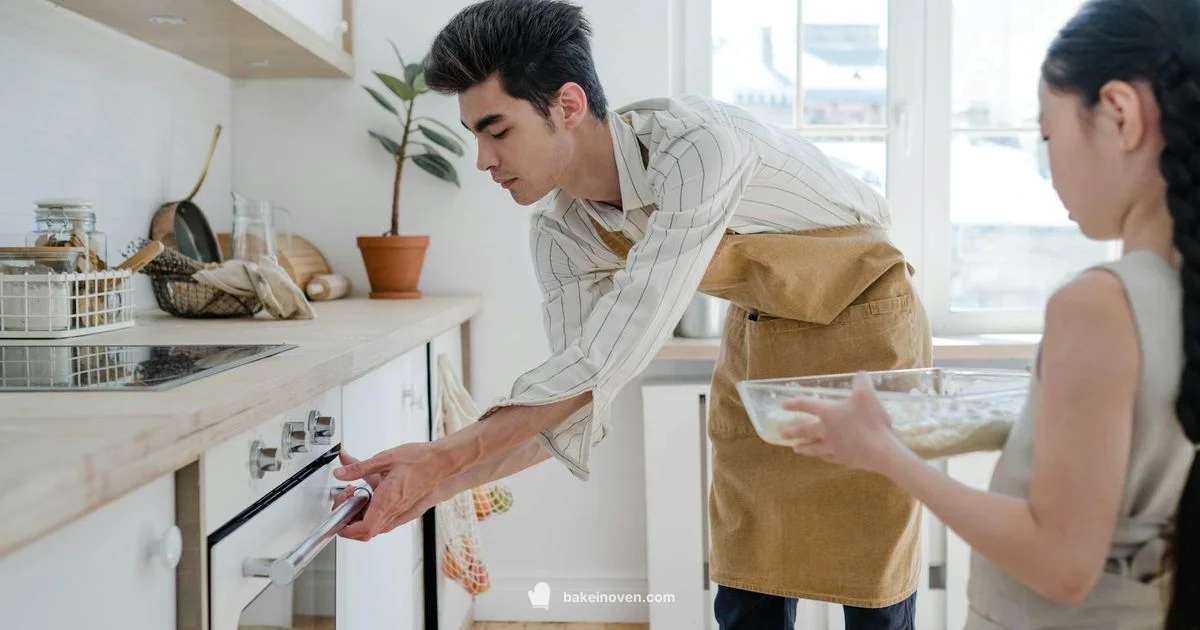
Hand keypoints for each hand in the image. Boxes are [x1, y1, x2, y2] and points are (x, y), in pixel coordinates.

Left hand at [331, 442, 451, 540]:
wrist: (442, 462)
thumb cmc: (420, 460)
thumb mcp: (384, 459)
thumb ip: (359, 468)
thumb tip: (341, 473)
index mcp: (387, 501)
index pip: (363, 529)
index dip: (346, 530)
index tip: (337, 519)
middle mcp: (394, 511)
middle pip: (365, 531)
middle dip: (349, 519)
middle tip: (347, 498)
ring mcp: (400, 512)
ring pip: (374, 526)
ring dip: (360, 515)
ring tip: (357, 493)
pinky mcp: (404, 510)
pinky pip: (383, 520)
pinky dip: (371, 512)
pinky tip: (371, 493)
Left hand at [779, 371, 907, 474]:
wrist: (880, 451)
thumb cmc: (871, 421)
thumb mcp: (867, 395)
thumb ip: (862, 382)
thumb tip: (860, 374)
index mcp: (829, 413)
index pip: (807, 405)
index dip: (794, 403)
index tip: (783, 405)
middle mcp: (827, 430)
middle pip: (805, 430)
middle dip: (792, 431)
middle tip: (782, 434)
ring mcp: (833, 447)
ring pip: (813, 447)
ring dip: (803, 447)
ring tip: (795, 449)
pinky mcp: (843, 459)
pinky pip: (828, 457)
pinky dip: (822, 456)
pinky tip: (821, 457)